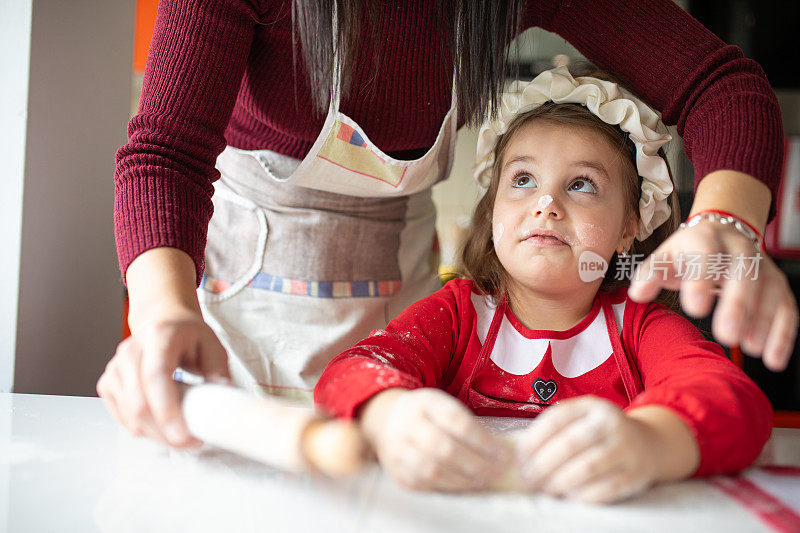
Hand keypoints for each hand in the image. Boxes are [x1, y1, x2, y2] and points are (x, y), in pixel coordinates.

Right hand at [97, 309, 228, 447]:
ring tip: (181, 435)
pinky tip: (162, 427)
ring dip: (156, 434)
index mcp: (159, 336)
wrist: (162, 322)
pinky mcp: (108, 383)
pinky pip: (122, 417)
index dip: (167, 410)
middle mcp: (131, 351)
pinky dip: (143, 429)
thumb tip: (223, 399)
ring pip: (129, 415)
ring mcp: (116, 368)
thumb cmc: (187, 335)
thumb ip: (218, 372)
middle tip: (192, 443)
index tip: (183, 436)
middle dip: (165, 432)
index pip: (156, 376)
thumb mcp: (212, 345)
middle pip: (139, 402)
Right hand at [363, 388, 507, 491]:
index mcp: (426, 403)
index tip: (501, 453)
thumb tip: (498, 452)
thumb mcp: (445, 407)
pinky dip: (448, 487)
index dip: (483, 442)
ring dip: (463, 480)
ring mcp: (398, 448)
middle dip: (476, 464)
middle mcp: (408, 424)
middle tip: (496, 471)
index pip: (458, 423)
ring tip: (483, 481)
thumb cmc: (429, 415)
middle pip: (445, 449)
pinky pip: (424, 483)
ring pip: (433, 470)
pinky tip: (463, 485)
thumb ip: (468, 425)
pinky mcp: (396, 470)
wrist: (390, 420)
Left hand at [515, 397, 657, 503]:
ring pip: (587, 468)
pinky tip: (569, 495)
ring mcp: (626, 450)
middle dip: (543, 464)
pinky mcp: (635, 475)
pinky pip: (605, 489)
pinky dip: (582, 495)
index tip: (519, 456)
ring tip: (546, 488)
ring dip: (560, 481)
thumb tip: (521, 453)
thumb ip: (556, 428)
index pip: (557, 418)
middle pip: (570, 444)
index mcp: (592, 406)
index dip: (534, 438)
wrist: (649, 444)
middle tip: (528, 478)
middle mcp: (611, 424)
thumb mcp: (583, 417)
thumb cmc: (600, 432)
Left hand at [629, 220, 798, 370]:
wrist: (723, 234)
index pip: (706, 254)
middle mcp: (740, 249)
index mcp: (706, 239)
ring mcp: (764, 267)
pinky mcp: (779, 286)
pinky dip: (783, 334)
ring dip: (764, 321)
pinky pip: (788, 308)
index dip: (701, 280)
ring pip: (770, 291)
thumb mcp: (666, 257)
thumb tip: (637, 293)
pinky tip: (773, 359)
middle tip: (727, 335)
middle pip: (745, 273)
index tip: (694, 309)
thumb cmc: (689, 253)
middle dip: (738, 304)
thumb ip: (651, 274)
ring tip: (750, 348)